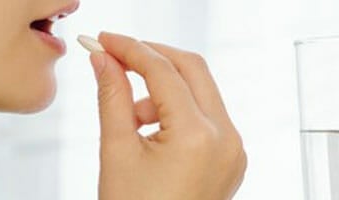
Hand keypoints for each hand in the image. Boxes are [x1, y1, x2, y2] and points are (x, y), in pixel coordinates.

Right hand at [88, 32, 245, 199]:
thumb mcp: (116, 153)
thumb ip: (112, 99)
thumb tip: (104, 61)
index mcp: (199, 136)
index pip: (164, 71)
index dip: (131, 49)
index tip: (106, 42)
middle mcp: (227, 139)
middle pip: (193, 71)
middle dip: (153, 59)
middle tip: (117, 58)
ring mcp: (234, 151)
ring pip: (202, 93)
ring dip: (164, 90)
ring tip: (130, 117)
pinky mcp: (233, 160)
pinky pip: (209, 119)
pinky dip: (180, 112)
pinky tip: (151, 132)